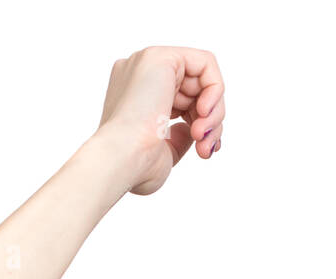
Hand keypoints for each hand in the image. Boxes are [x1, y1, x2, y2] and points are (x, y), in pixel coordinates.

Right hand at [96, 46, 224, 195]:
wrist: (120, 160)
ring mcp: (149, 62)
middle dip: (211, 120)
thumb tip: (192, 129)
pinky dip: (215, 89)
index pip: (181, 99)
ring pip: (202, 77)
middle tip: (207, 147)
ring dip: (214, 111)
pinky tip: (204, 112)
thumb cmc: (134, 165)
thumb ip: (179, 138)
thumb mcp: (164, 153)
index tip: (205, 149)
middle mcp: (140, 74)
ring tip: (203, 136)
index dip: (200, 122)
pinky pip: (205, 62)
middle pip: (194, 88)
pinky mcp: (162, 57)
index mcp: (135, 94)